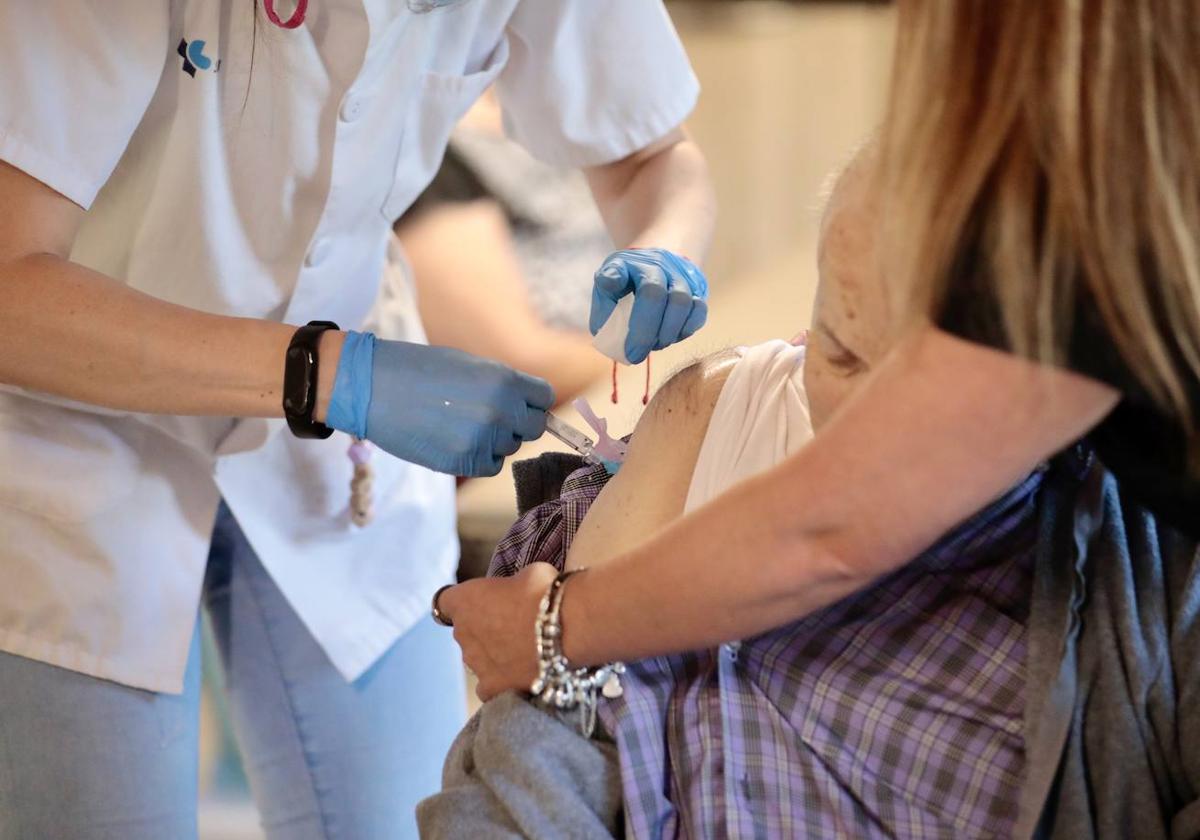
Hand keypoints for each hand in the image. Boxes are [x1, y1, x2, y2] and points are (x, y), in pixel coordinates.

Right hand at [327, 333, 554, 476]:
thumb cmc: (420, 369)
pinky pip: (490, 465)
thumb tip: (526, 406)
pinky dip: (479, 457)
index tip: (520, 403)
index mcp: (504, 380)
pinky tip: (455, 440)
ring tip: (460, 423)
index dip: (531, 401)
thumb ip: (503, 385)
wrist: (373, 388)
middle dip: (517, 423)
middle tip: (488, 415)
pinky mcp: (463, 462)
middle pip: (533, 427)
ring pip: (509, 447)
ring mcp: (482, 439)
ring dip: (494, 440)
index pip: (543, 398)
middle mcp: (500, 411)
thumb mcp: (470, 365)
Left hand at [437, 562, 557, 701]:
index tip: (481, 604)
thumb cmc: (545, 593)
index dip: (464, 603)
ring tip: (527, 652)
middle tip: (517, 626)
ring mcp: (476, 665)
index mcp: (464, 601)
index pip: (446, 602)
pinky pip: (490, 686)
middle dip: (486, 630)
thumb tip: (519, 592)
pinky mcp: (493, 689)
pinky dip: (503, 682)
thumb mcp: (526, 575)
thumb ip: (512, 587)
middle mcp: (462, 634)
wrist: (566, 628)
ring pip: (479, 659)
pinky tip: (524, 674)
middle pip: (466, 632)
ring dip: (496, 655)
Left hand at [590, 248, 708, 363]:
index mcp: (625, 264)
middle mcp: (654, 263)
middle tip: (635, 355)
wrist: (656, 267)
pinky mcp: (698, 287)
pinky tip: (672, 338)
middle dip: (645, 331)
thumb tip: (616, 342)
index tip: (611, 291)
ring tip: (656, 346)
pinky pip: (699, 309)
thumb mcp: (606, 293)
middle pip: (654, 292)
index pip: (617, 271)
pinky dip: (686, 329)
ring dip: (668, 331)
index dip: (613, 281)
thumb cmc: (626, 287)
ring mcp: (679, 272)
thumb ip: (605, 312)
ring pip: (682, 301)